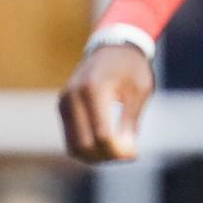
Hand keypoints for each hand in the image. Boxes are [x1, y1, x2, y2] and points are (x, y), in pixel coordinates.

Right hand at [58, 44, 153, 162]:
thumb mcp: (139, 91)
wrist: (113, 46)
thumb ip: (131, 122)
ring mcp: (64, 102)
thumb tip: (126, 153)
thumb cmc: (131, 68)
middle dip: (107, 156)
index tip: (134, 154)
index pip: (102, 134)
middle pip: (85, 144)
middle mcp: (73, 96)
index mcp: (94, 89)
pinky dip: (86, 149)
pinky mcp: (62, 107)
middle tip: (127, 155)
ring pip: (74, 146)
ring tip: (117, 151)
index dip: (118, 151)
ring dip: (95, 156)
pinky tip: (106, 146)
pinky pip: (70, 139)